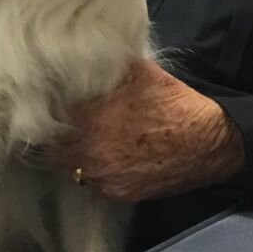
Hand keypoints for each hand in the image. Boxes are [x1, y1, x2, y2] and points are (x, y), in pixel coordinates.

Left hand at [52, 59, 242, 202]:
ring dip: (69, 157)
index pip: (47, 120)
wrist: (209, 142)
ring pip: (68, 169)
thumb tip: (84, 58)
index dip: (44, 113)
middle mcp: (90, 152)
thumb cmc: (174, 103)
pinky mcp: (118, 193)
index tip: (43, 108)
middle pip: (50, 150)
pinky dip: (92, 171)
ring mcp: (103, 177)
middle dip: (51, 138)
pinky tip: (101, 158)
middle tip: (54, 128)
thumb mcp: (141, 72)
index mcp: (91, 118)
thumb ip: (107, 68)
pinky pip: (92, 183)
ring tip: (77, 142)